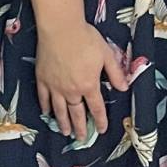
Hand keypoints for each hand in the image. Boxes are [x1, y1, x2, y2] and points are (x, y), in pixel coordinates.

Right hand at [34, 20, 128, 146]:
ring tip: (65, 132)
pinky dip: (46, 107)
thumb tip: (124, 88)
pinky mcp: (42, 79)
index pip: (96, 108)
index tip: (101, 130)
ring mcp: (55, 86)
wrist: (60, 28)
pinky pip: (44, 98)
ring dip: (63, 123)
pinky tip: (47, 113)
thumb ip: (115, 73)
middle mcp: (72, 90)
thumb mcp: (106, 54)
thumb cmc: (86, 39)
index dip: (100, 120)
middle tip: (81, 138)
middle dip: (80, 127)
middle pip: (76, 113)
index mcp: (89, 85)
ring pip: (59, 110)